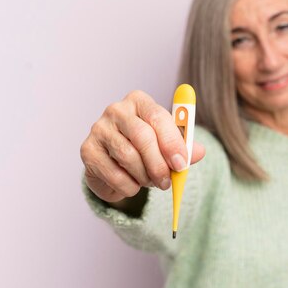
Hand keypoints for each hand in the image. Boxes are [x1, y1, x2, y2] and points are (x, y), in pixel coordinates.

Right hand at [80, 90, 204, 202]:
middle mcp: (117, 110)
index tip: (182, 163)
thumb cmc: (147, 149)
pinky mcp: (87, 150)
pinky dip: (128, 186)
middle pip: (141, 136)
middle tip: (167, 182)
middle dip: (158, 163)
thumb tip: (200, 152)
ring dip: (144, 176)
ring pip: (127, 156)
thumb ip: (185, 148)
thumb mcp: (169, 146)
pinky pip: (112, 173)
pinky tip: (133, 185)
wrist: (116, 164)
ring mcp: (99, 128)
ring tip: (151, 182)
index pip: (157, 116)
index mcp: (140, 101)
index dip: (171, 141)